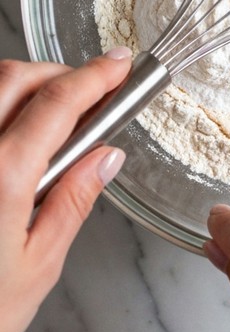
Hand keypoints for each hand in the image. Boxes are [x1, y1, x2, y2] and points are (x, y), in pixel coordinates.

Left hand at [0, 49, 130, 331]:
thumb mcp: (37, 266)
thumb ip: (73, 201)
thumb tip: (105, 157)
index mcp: (0, 178)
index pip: (56, 103)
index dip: (94, 76)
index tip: (117, 64)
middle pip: (14, 77)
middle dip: (57, 73)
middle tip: (87, 92)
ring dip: (23, 86)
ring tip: (49, 116)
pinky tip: (9, 137)